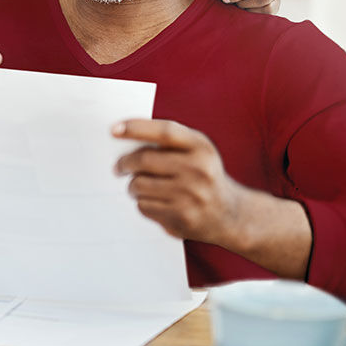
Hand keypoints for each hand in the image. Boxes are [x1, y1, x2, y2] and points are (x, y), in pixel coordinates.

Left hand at [112, 119, 245, 248]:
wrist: (231, 214)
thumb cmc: (202, 175)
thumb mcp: (196, 151)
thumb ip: (166, 142)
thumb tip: (122, 135)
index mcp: (201, 147)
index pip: (165, 132)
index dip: (137, 128)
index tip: (114, 129)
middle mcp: (199, 170)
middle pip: (145, 159)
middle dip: (124, 162)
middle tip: (119, 167)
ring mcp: (192, 195)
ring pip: (139, 184)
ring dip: (132, 185)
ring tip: (139, 187)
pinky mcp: (183, 217)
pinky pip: (144, 206)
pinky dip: (142, 203)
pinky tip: (156, 202)